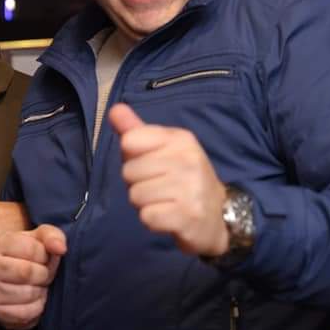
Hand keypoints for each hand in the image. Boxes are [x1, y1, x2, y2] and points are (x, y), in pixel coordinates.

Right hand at [0, 225, 66, 329]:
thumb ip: (53, 237)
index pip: (33, 250)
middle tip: (42, 274)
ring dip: (41, 292)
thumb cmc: (28, 252)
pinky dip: (36, 308)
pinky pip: (25, 314)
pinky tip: (33, 299)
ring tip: (36, 285)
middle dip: (43, 275)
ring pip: (28, 294)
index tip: (43, 258)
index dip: (45, 256)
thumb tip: (60, 249)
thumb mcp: (41, 237)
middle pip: (28, 273)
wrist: (10, 270)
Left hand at [109, 103, 228, 257]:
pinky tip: (169, 217)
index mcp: (180, 139)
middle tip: (160, 187)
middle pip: (128, 171)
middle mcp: (188, 160)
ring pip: (135, 195)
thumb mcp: (163, 149)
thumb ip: (136, 131)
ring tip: (164, 202)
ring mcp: (190, 188)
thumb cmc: (182, 179)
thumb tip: (114, 109)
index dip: (132, 157)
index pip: (129, 141)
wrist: (216, 217)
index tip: (151, 163)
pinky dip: (152, 220)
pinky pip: (146, 217)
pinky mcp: (187, 216)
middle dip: (137, 183)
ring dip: (144, 203)